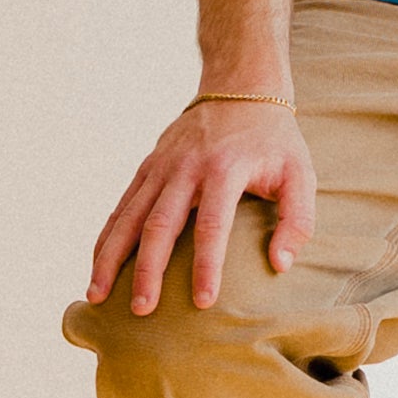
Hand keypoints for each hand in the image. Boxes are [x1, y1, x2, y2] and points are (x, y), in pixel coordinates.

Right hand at [87, 102, 315, 314]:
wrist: (241, 87)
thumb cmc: (275, 141)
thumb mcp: (301, 174)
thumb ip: (297, 220)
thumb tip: (279, 265)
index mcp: (225, 170)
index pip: (212, 226)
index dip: (207, 266)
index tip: (202, 302)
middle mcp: (186, 168)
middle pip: (160, 225)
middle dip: (148, 270)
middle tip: (141, 310)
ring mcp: (161, 167)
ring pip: (129, 216)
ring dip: (111, 257)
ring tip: (97, 295)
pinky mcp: (148, 167)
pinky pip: (121, 206)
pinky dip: (106, 236)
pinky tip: (97, 265)